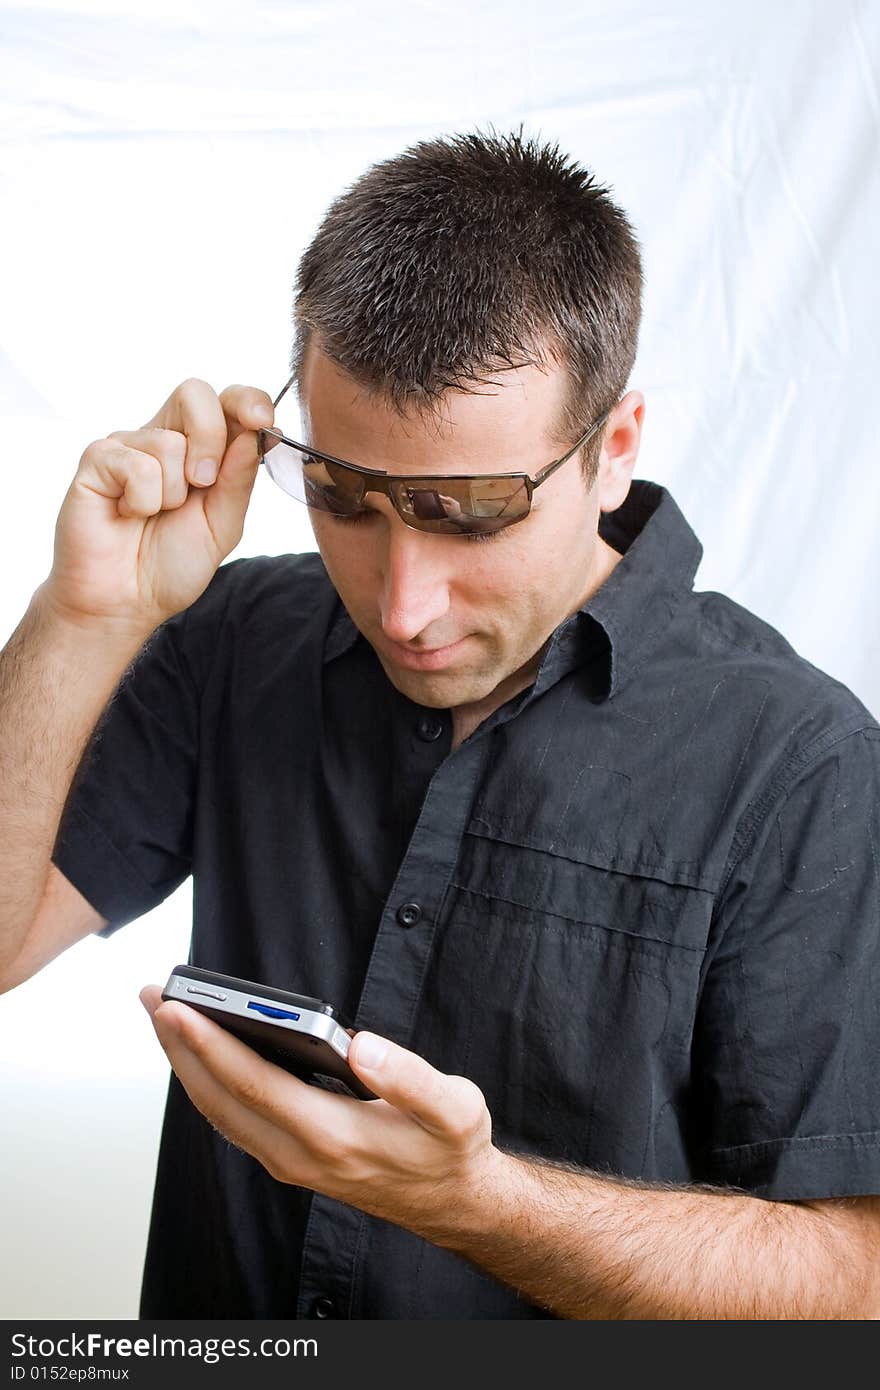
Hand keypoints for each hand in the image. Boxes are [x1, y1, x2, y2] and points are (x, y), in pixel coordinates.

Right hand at [41, 380, 273, 637]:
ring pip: (168, 441)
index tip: (262, 420)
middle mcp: (164, 438)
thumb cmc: (171, 565)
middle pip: (195, 394)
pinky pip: (135, 464)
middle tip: (202, 484)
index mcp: (201, 449)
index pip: (227, 401)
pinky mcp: (97, 459)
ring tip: (154, 515)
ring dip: (172, 493)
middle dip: (210, 440)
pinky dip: (141, 500)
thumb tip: (254, 433)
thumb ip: (238, 481)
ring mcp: (128, 445)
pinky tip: (127, 514)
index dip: (247, 400)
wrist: (125, 602)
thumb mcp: (222, 526)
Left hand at [139, 985, 501, 1242]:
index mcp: (332, 1135)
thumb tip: (360, 1044)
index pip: (252, 1083)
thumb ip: (410, 1077)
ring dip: (185, 1062)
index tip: (178, 1006)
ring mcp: (288, 1162)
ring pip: (218, 1111)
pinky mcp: (288, 1159)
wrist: (452, 1204)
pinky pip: (232, 1120)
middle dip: (180, 1044)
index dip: (209, 1042)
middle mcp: (297, 1155)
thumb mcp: (455, 1108)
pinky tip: (199, 1052)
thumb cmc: (450, 1149)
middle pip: (219, 1096)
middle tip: (152, 994)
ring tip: (164, 1014)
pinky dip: (206, 1082)